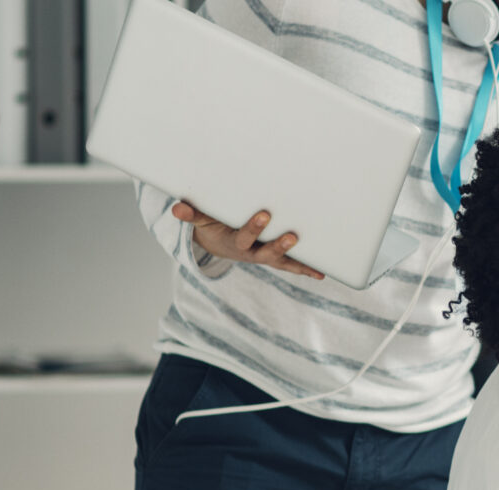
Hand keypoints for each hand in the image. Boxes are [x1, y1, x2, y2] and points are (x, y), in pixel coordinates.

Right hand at [170, 201, 324, 279]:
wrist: (218, 241)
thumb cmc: (213, 225)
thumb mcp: (202, 219)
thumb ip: (192, 214)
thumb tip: (176, 207)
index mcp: (234, 242)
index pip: (243, 237)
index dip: (253, 228)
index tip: (264, 214)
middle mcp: (251, 253)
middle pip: (265, 254)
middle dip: (279, 246)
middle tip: (293, 236)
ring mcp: (264, 257)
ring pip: (281, 261)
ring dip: (297, 263)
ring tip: (315, 266)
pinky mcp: (275, 258)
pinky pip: (291, 265)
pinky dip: (305, 269)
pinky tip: (322, 272)